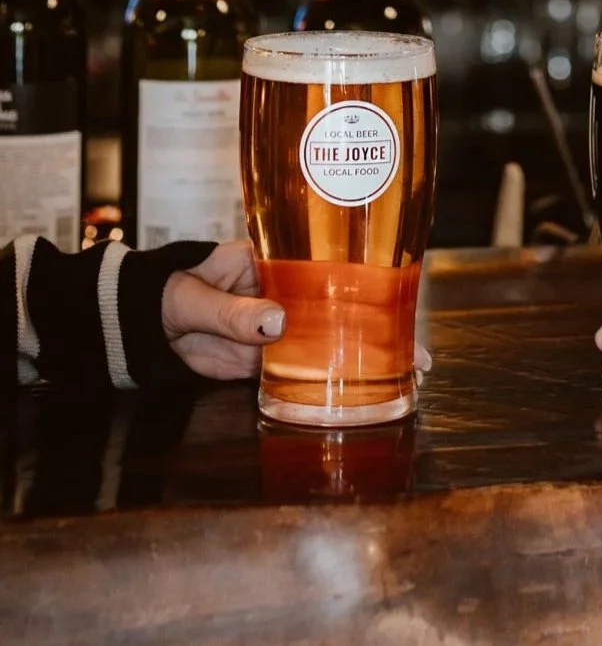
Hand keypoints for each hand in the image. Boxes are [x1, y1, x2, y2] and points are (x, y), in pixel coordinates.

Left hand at [162, 241, 433, 383]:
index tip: (399, 300)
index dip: (367, 280)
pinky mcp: (262, 358)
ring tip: (403, 377)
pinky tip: (357, 395)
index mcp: (273, 258)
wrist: (134, 326)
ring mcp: (277, 326)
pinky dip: (326, 383)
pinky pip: (299, 371)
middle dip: (379, 328)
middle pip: (340, 306)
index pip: (329, 264)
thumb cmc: (163, 292)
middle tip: (416, 355)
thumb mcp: (196, 297)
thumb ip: (232, 311)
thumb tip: (278, 323)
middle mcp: (285, 290)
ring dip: (361, 359)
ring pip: (327, 341)